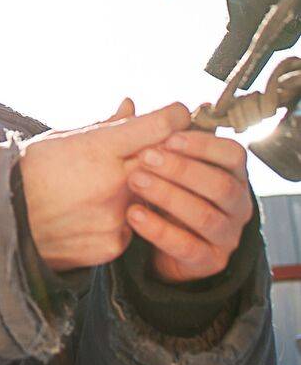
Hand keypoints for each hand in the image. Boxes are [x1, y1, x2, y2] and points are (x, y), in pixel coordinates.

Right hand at [20, 100, 189, 272]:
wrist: (3, 222)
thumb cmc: (31, 172)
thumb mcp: (63, 139)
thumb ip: (106, 126)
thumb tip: (132, 106)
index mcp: (98, 149)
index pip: (160, 125)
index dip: (174, 116)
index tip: (176, 115)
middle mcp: (113, 183)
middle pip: (164, 159)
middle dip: (162, 152)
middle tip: (154, 148)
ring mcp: (115, 217)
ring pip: (149, 195)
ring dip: (139, 188)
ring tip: (104, 187)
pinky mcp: (113, 245)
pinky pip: (132, 226)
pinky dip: (121, 219)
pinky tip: (93, 215)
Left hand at [125, 130, 252, 282]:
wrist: (160, 244)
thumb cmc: (165, 192)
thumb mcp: (158, 162)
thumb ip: (145, 135)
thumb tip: (127, 104)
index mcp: (231, 174)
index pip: (233, 155)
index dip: (203, 145)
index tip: (168, 138)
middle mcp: (237, 204)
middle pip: (220, 185)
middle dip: (181, 170)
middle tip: (144, 158)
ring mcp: (227, 235)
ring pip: (205, 216)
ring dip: (168, 196)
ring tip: (135, 182)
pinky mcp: (210, 261)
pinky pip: (188, 246)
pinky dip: (159, 230)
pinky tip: (133, 215)